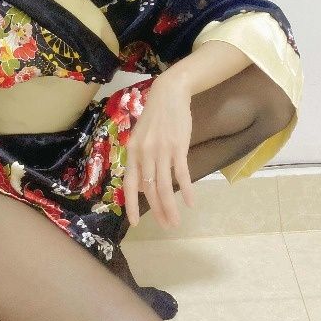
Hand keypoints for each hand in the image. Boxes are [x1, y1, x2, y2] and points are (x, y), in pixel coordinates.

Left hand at [123, 72, 196, 228]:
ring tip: (176, 221)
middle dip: (157, 211)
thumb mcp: (140, 137)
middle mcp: (145, 153)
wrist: (168, 94)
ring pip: (164, 186)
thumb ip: (140, 159)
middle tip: (166, 226)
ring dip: (170, 207)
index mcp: (132, 152)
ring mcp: (162, 150)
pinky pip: (182, 173)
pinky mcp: (178, 147)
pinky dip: (187, 190)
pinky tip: (191, 203)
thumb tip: (143, 184)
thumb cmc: (154, 117)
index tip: (135, 223)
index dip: (131, 205)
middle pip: (149, 189)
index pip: (129, 184)